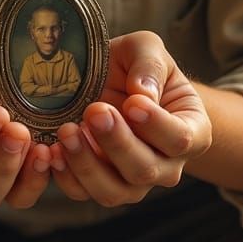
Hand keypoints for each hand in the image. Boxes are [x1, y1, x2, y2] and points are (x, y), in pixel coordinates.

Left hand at [50, 31, 211, 206]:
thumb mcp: (147, 48)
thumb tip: (143, 93)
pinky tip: (52, 150)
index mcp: (190, 130)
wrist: (113, 80)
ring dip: (87, 163)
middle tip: (94, 111)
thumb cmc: (137, 65)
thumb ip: (149, 65)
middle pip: (146, 169)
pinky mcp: (99, 183)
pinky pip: (83, 192)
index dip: (156, 125)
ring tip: (67, 130)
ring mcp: (132, 181)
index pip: (179, 139)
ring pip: (114, 190)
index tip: (132, 103)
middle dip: (117, 142)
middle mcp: (166, 165)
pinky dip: (65, 175)